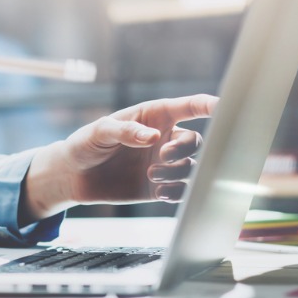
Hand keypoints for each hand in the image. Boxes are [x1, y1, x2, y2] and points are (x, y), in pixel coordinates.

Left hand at [20, 95, 217, 220]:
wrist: (73, 175)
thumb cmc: (86, 143)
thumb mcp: (100, 131)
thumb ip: (126, 131)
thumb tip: (153, 137)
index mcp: (154, 117)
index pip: (189, 107)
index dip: (209, 106)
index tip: (225, 107)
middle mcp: (164, 139)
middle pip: (195, 142)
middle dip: (183, 150)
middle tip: (161, 156)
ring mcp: (163, 164)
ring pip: (190, 168)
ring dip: (176, 172)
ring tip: (151, 175)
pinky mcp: (158, 187)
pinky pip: (181, 191)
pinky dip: (177, 192)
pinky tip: (161, 192)